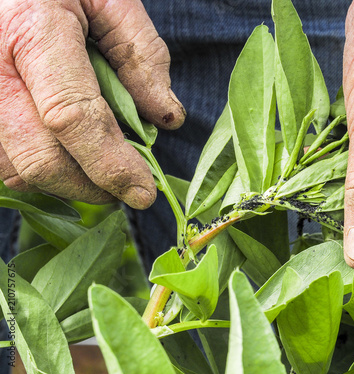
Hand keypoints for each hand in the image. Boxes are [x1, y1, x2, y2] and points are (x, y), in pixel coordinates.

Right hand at [0, 0, 184, 208]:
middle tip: (128, 187)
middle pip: (39, 158)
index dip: (111, 163)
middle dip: (92, 186)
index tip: (143, 191)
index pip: (72, 117)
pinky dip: (41, 169)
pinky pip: (2, 161)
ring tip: (101, 167)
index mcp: (29, 29)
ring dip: (67, 181)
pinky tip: (69, 154)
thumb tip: (166, 117)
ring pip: (15, 168)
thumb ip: (141, 55)